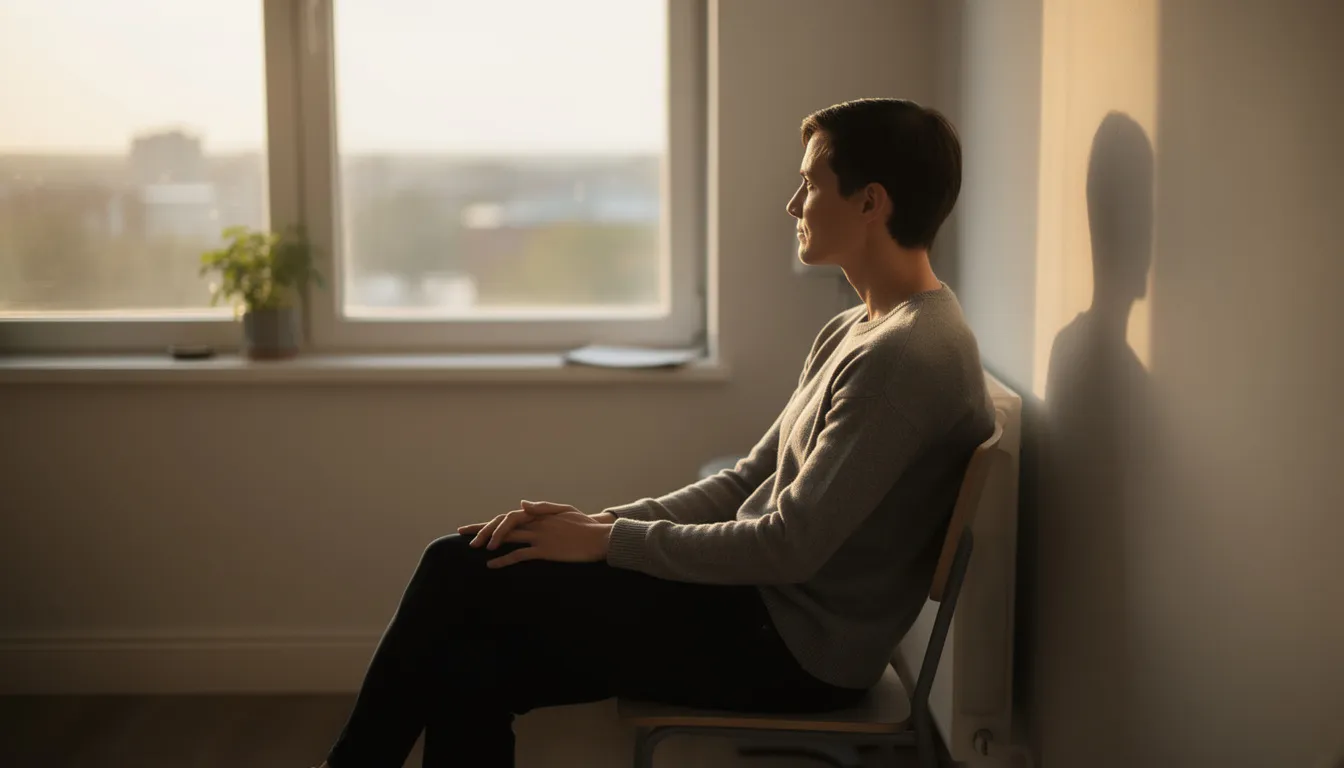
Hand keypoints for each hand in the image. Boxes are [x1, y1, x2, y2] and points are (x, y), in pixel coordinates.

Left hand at [484, 505, 612, 568]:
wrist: (600, 538)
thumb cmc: (585, 526)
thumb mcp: (565, 510)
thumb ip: (543, 507)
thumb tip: (521, 503)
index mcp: (540, 514)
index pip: (509, 516)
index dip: (492, 522)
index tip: (477, 529)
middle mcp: (537, 523)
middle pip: (503, 523)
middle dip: (482, 529)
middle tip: (465, 536)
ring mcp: (540, 537)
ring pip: (508, 536)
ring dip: (489, 542)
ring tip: (474, 548)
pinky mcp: (545, 551)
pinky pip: (519, 555)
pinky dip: (503, 560)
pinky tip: (491, 565)